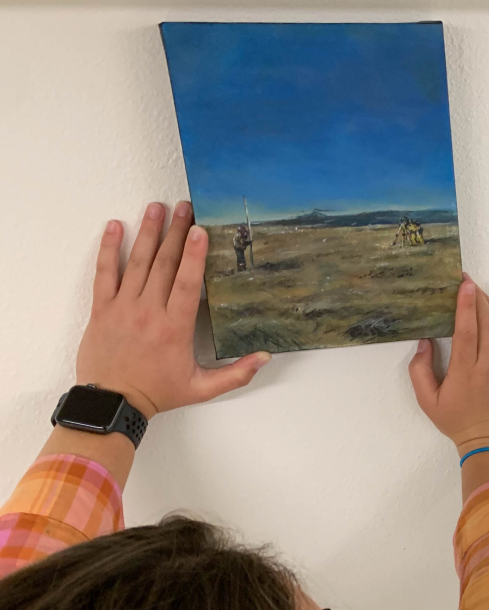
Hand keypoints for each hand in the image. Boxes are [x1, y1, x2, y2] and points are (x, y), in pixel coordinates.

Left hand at [76, 202, 269, 418]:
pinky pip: (105, 273)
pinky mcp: (103, 308)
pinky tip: (116, 227)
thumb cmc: (158, 393)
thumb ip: (236, 374)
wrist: (113, 402)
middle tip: (185, 207)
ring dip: (148, 233)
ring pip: (137, 262)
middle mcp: (149, 311)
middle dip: (176, 233)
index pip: (187, 283)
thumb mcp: (202, 388)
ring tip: (156, 207)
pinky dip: (110, 248)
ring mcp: (123, 307)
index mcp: (175, 328)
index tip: (200, 230)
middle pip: (165, 264)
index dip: (194, 255)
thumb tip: (265, 357)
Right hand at [409, 276, 488, 454]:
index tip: (464, 284)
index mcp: (465, 370)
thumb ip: (420, 371)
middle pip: (486, 322)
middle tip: (467, 281)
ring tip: (479, 293)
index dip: (466, 304)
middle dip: (477, 297)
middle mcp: (488, 364)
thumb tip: (424, 343)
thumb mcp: (427, 401)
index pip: (467, 330)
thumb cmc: (456, 421)